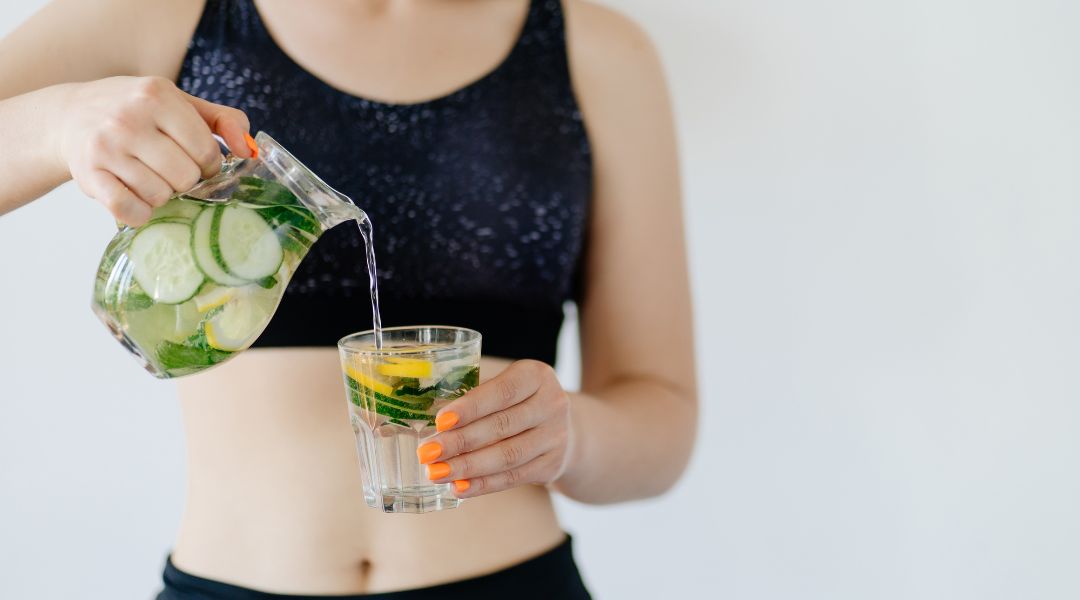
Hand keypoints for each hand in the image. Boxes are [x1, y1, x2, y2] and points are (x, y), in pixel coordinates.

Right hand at [54, 76, 252, 226]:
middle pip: (185, 176)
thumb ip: (224, 120)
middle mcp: (128, 118)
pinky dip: (140, 213)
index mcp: (157, 95)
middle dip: (185, 179)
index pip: (206, 149)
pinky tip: (137, 198)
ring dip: (161, 194)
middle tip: (170, 169)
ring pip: (160, 196)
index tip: (198, 161)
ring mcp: (105, 147)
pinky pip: (129, 210)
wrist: (71, 115)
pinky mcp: (89, 175)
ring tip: (149, 177)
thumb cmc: (138, 112)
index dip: (209, 164)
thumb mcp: (180, 103)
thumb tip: (249, 150)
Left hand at [416, 359, 573, 496]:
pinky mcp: (552, 465)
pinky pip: (513, 477)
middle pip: (501, 426)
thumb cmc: (518, 403)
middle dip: (460, 441)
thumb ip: (475, 396)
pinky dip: (483, 484)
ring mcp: (556, 437)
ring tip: (437, 473)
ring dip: (467, 467)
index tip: (440, 421)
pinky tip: (459, 488)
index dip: (471, 407)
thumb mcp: (506, 386)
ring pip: (507, 456)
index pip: (502, 392)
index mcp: (536, 375)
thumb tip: (429, 418)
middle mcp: (552, 404)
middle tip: (427, 452)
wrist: (562, 428)